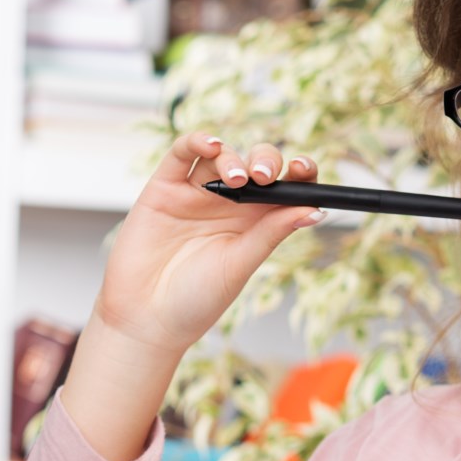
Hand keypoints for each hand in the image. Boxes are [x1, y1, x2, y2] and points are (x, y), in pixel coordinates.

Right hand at [92, 132, 323, 357]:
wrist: (146, 318)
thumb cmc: (195, 300)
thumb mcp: (240, 265)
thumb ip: (271, 232)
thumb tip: (315, 208)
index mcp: (254, 222)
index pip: (284, 188)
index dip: (298, 174)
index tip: (305, 170)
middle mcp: (228, 204)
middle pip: (255, 165)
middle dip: (265, 161)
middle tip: (264, 177)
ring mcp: (195, 194)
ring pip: (220, 156)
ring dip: (233, 159)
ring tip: (236, 179)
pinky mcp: (164, 188)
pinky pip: (181, 154)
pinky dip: (196, 141)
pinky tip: (210, 145)